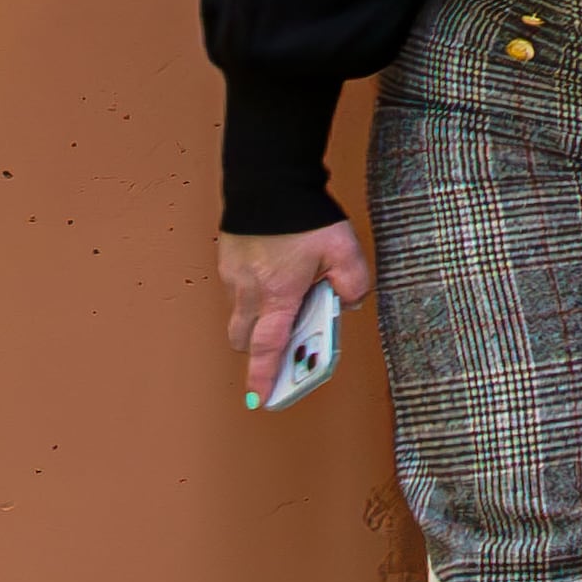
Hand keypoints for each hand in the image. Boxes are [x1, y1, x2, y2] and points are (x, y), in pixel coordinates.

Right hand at [217, 222, 370, 406]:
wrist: (268, 182)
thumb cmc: (305, 216)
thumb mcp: (345, 250)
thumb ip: (353, 282)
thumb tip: (349, 302)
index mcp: (278, 294)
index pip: (269, 346)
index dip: (263, 376)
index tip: (259, 399)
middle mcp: (249, 290)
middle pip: (247, 338)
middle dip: (262, 350)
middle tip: (284, 350)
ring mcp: (234, 276)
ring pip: (241, 315)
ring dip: (260, 319)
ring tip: (290, 303)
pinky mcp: (228, 261)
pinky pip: (238, 291)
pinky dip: (254, 295)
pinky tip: (279, 276)